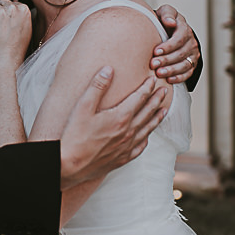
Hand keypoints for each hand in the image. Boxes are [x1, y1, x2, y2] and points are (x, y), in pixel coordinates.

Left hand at [0, 0, 32, 71]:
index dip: (7, 13)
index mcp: (24, 9)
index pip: (11, 2)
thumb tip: (15, 1)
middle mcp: (12, 8)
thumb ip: (21, 14)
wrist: (6, 59)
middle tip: (1, 28)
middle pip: (1, 2)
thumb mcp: (26, 29)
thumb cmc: (16, 47)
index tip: (8, 23)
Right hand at [58, 66, 168, 189]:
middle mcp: (128, 132)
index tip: (153, 79)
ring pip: (147, 129)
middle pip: (147, 112)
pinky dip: (146, 138)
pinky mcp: (122, 158)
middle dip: (156, 100)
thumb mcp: (83, 106)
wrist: (70, 165)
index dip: (147, 87)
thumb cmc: (74, 135)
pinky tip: (147, 136)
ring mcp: (126, 146)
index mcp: (120, 117)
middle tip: (164, 91)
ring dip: (156, 118)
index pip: (139, 98)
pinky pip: (140, 147)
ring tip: (164, 110)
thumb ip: (97, 86)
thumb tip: (109, 69)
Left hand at [151, 4, 199, 84]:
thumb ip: (167, 14)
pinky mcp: (192, 64)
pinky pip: (188, 73)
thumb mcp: (165, 12)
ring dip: (171, 70)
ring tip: (159, 73)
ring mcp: (193, 54)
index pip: (180, 38)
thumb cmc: (164, 21)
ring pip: (185, 64)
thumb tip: (170, 22)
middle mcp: (191, 42)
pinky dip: (179, 77)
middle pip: (181, 53)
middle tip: (153, 64)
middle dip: (166, 60)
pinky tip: (169, 80)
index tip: (156, 51)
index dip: (168, 46)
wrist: (170, 30)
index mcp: (184, 28)